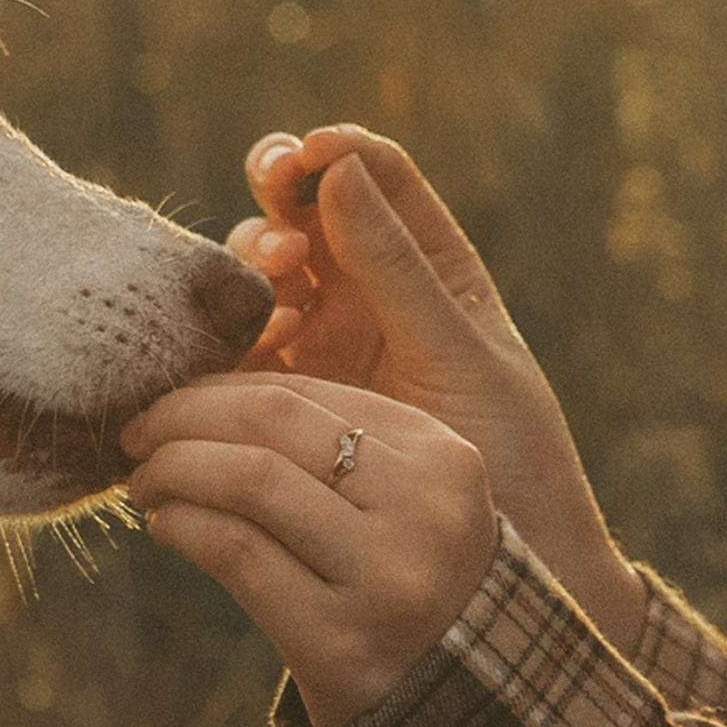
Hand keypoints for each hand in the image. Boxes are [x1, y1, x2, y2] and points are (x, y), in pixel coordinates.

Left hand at [123, 374, 498, 726]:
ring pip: (249, 480)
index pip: (303, 392)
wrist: (462, 714)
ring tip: (146, 484)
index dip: (218, 389)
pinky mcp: (342, 643)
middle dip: (183, 417)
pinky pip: (236, 554)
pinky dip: (184, 527)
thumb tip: (206, 396)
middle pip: (272, 421)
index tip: (173, 405)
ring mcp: (387, 577)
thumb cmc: (410, 588)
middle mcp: (424, 509)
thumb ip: (339, 448)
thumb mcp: (412, 503)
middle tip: (139, 437)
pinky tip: (167, 529)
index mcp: (443, 458)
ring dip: (174, 471)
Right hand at [230, 126, 643, 655]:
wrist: (488, 574)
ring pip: (259, 276)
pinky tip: (224, 331)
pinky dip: (218, 332)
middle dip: (279, 193)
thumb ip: (398, 267)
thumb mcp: (460, 353)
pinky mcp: (276, 400)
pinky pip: (231, 351)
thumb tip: (340, 166)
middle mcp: (363, 295)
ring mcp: (315, 344)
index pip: (374, 179)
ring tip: (274, 275)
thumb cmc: (509, 454)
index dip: (338, 153)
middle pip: (301, 215)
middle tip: (276, 195)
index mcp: (426, 267)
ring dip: (252, 261)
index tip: (312, 153)